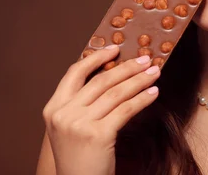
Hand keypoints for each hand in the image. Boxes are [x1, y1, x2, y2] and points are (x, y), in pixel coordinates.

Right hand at [42, 46, 159, 174]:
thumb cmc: (80, 159)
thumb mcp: (70, 128)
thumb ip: (82, 104)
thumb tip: (112, 76)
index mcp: (53, 109)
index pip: (74, 73)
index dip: (96, 58)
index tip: (115, 48)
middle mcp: (63, 114)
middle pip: (100, 81)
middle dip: (127, 68)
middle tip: (146, 59)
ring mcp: (79, 125)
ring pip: (116, 93)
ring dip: (139, 80)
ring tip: (155, 73)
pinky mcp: (98, 135)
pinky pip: (126, 110)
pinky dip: (142, 99)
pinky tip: (153, 93)